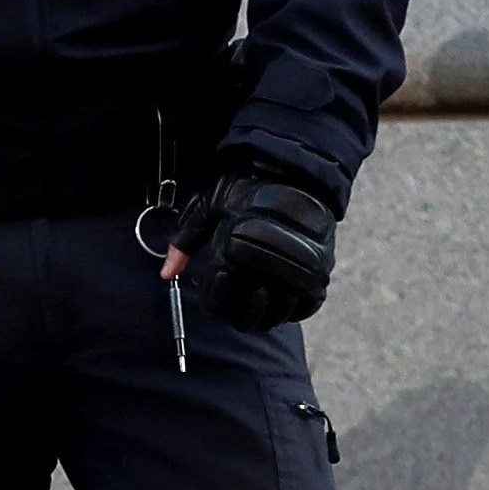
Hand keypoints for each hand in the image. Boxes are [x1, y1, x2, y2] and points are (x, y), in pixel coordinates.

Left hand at [176, 161, 337, 330]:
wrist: (295, 174)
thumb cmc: (246, 190)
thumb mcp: (206, 207)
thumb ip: (184, 242)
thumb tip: (166, 273)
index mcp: (238, 250)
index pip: (220, 300)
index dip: (214, 296)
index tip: (217, 275)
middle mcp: (271, 266)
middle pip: (248, 316)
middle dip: (235, 308)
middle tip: (235, 290)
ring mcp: (300, 273)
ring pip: (278, 316)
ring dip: (263, 312)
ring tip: (255, 293)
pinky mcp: (322, 273)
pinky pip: (308, 307)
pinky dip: (292, 309)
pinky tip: (278, 296)